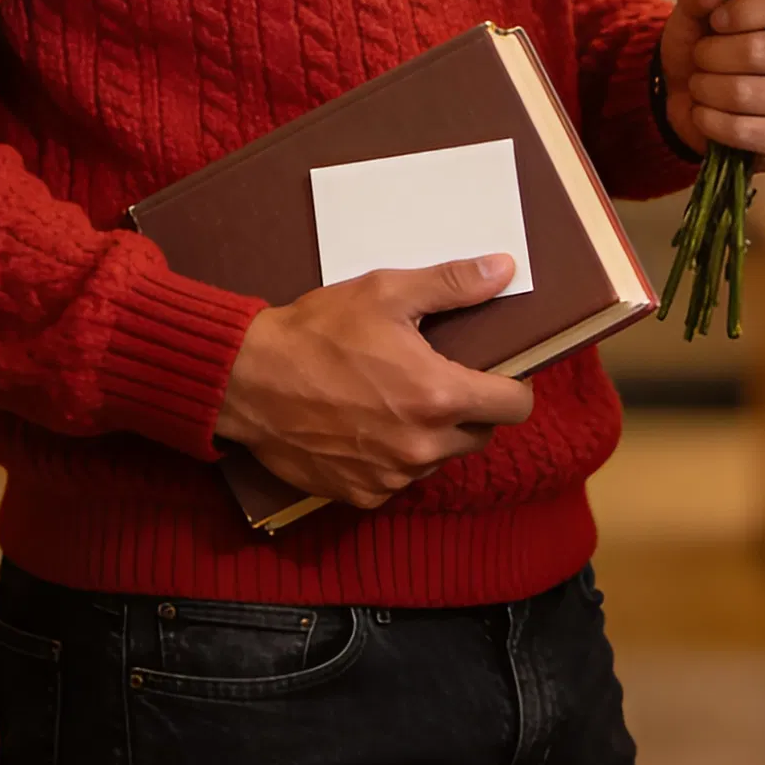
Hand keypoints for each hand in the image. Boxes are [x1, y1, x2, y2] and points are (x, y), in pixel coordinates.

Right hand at [214, 256, 535, 511]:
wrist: (249, 380)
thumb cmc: (319, 331)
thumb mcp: (386, 292)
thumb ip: (452, 284)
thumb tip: (504, 269)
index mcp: (438, 396)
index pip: (514, 406)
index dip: (512, 385)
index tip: (495, 371)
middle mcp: (423, 447)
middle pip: (481, 434)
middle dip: (469, 407)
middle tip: (435, 376)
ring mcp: (392, 477)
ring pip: (440, 459)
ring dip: (431, 435)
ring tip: (394, 399)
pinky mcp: (362, 495)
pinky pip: (399, 480)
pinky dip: (393, 457)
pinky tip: (366, 426)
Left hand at [657, 0, 764, 171]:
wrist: (692, 94)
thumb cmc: (706, 41)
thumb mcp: (696, 8)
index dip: (744, 9)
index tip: (715, 19)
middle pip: (758, 51)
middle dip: (710, 54)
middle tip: (700, 57)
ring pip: (745, 93)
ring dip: (706, 89)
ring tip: (700, 84)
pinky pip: (745, 131)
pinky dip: (711, 122)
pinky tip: (705, 113)